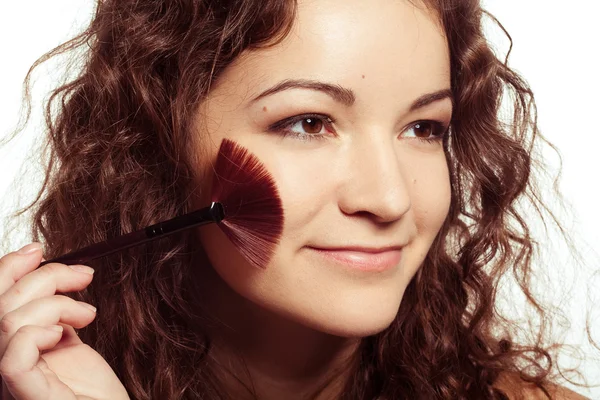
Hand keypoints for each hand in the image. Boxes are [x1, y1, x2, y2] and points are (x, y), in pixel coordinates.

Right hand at [0, 243, 128, 399]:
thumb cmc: (94, 393)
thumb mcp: (69, 343)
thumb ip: (52, 317)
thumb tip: (51, 279)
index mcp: (8, 350)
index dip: (8, 268)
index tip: (39, 250)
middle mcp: (2, 365)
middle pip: (0, 305)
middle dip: (45, 277)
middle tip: (82, 277)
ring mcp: (9, 385)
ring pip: (7, 322)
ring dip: (57, 303)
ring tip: (86, 315)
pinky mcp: (29, 397)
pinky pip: (13, 357)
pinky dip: (38, 333)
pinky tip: (63, 334)